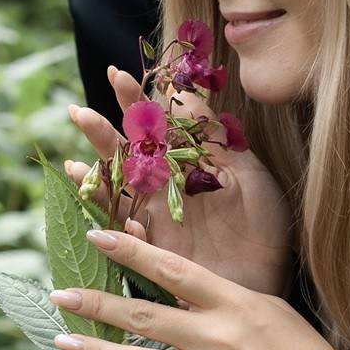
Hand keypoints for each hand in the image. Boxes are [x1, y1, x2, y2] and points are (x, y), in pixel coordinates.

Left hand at [50, 227, 334, 349]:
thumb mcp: (267, 310)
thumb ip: (222, 299)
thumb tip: (179, 287)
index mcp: (231, 302)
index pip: (171, 269)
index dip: (129, 252)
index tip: (96, 236)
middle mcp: (213, 335)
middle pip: (143, 313)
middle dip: (96, 303)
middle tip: (59, 293)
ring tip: (61, 341)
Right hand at [66, 66, 293, 297]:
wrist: (273, 274)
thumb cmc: (264, 222)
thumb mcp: (247, 173)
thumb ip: (216, 138)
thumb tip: (188, 91)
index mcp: (183, 166)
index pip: (152, 126)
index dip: (133, 101)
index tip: (117, 74)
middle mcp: (162, 191)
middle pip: (122, 158)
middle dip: (100, 135)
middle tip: (79, 113)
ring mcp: (156, 222)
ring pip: (115, 197)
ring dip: (95, 183)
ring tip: (76, 164)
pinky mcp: (159, 256)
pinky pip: (133, 243)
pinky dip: (125, 234)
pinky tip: (123, 222)